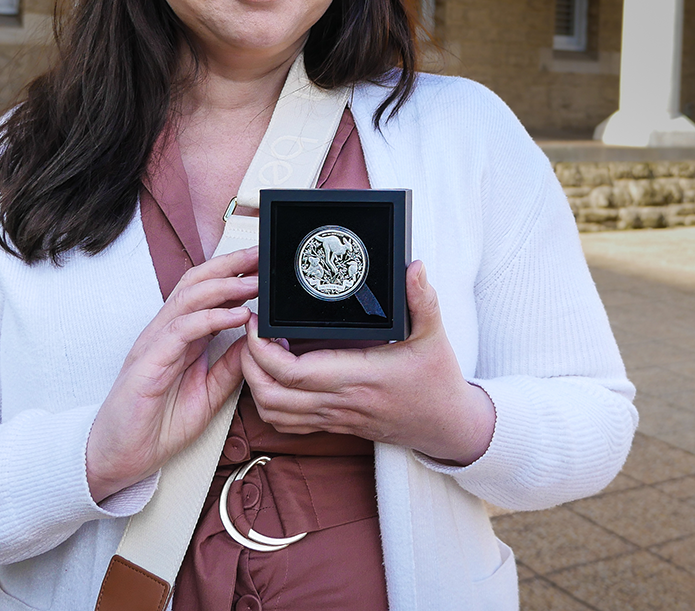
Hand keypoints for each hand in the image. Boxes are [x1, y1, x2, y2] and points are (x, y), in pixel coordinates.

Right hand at [85, 247, 258, 501]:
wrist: (119, 460)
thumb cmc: (155, 427)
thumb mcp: (208, 395)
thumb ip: (229, 367)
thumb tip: (256, 341)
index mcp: (179, 338)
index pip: (206, 293)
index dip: (233, 275)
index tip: (262, 266)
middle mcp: (164, 334)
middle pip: (196, 284)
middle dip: (230, 266)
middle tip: (261, 257)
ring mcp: (153, 345)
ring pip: (188, 299)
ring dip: (224, 286)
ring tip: (254, 281)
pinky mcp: (148, 363)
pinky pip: (181, 331)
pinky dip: (210, 318)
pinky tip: (236, 315)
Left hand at [241, 261, 496, 464]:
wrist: (445, 426)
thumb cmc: (437, 382)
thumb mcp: (435, 336)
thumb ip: (423, 300)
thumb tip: (414, 268)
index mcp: (359, 377)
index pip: (295, 372)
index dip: (264, 349)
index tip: (257, 322)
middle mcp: (340, 401)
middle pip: (272, 396)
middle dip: (249, 364)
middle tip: (250, 333)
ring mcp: (334, 416)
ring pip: (274, 413)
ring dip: (255, 385)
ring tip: (259, 352)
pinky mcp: (334, 424)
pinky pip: (288, 424)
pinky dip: (269, 404)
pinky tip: (275, 378)